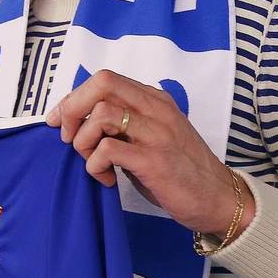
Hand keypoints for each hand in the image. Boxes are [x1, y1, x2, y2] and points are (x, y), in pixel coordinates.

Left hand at [47, 70, 255, 237]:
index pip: (105, 79)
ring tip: (92, 162)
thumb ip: (125, 123)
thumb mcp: (153, 136)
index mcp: (155, 100)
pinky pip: (107, 150)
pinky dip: (95, 165)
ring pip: (101, 115)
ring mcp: (157, 133)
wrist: (217, 198)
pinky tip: (107, 179)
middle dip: (72, 109)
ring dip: (84, 142)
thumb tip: (80, 121)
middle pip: (101, 85)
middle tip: (69, 138)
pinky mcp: (154, 160)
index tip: (60, 120)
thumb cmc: (181, 171)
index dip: (74, 97)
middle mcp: (157, 110)